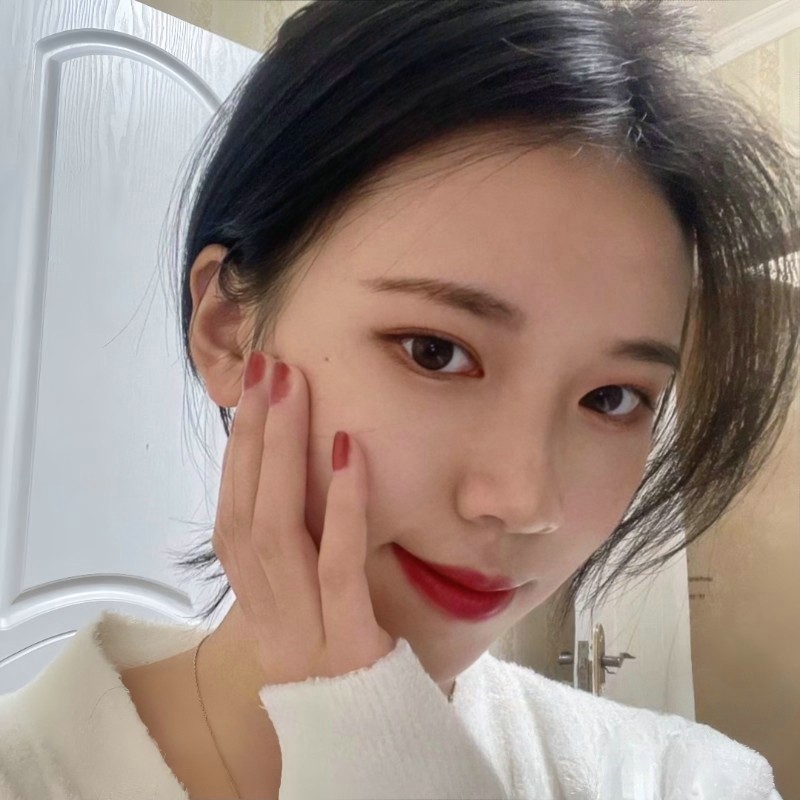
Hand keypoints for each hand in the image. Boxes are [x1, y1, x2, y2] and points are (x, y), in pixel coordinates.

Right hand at [212, 352, 395, 685]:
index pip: (233, 514)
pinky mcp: (348, 640)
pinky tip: (350, 450)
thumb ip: (295, 554)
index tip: (252, 393)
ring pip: (279, 528)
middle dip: (255, 435)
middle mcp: (266, 612)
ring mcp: (302, 627)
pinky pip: (339, 564)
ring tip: (295, 389)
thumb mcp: (300, 610)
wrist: (361, 746)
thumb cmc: (335, 666)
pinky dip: (343, 504)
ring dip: (284, 451)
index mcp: (255, 600)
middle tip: (269, 369)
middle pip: (249, 511)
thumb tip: (303, 477)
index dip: (238, 452)